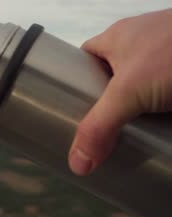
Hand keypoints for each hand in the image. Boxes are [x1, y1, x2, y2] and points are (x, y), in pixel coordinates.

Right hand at [69, 8, 171, 175]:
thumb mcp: (129, 92)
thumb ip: (100, 127)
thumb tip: (78, 164)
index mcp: (116, 39)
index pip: (83, 59)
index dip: (73, 82)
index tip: (69, 108)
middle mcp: (140, 46)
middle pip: (111, 79)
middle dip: (104, 106)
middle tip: (95, 133)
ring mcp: (165, 60)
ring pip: (140, 90)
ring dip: (133, 112)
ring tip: (122, 137)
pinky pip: (163, 97)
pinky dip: (158, 114)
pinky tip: (155, 130)